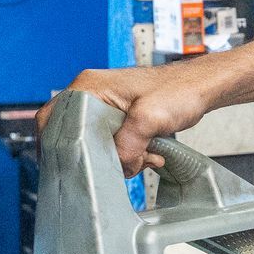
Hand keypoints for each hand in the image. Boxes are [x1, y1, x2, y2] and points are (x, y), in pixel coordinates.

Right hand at [42, 65, 218, 175]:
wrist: (202, 88)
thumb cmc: (180, 90)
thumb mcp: (150, 117)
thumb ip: (128, 143)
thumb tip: (117, 164)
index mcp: (89, 87)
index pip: (51, 119)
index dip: (55, 146)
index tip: (69, 166)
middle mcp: (92, 96)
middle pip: (74, 137)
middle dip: (97, 157)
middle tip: (117, 164)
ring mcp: (105, 109)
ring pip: (96, 146)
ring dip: (118, 159)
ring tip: (142, 158)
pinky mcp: (119, 121)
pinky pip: (113, 146)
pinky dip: (128, 156)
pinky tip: (147, 157)